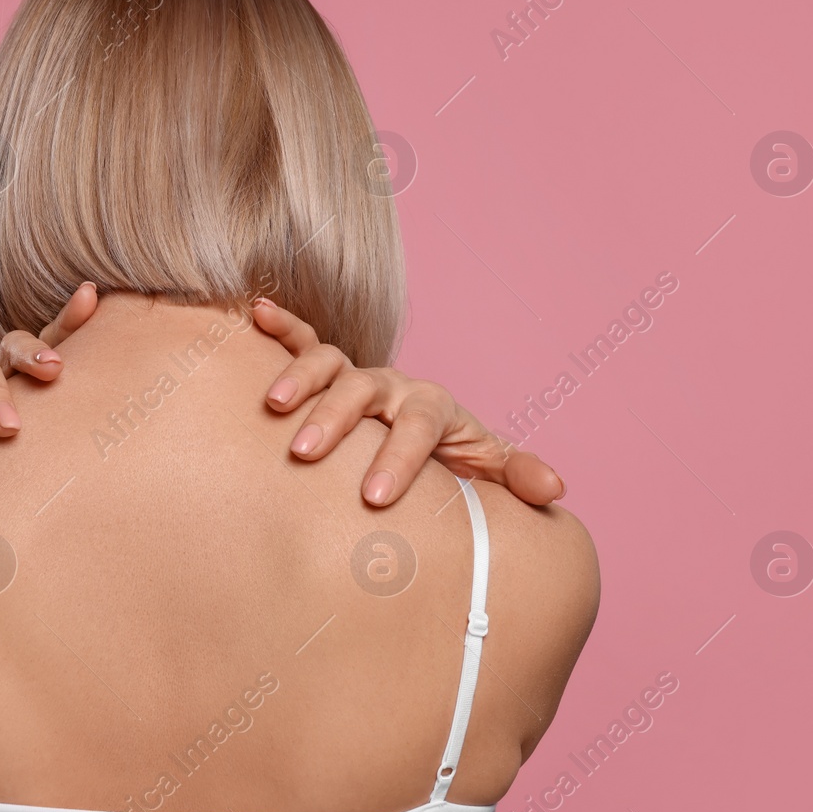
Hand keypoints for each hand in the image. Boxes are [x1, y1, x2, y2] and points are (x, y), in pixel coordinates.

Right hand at [250, 298, 564, 507]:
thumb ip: (516, 474)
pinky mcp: (326, 372)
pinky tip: (256, 313)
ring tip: (273, 407)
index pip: (419, 425)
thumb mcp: (488, 468)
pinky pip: (302, 340)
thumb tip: (555, 487)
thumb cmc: (451, 461)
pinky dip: (281, 325)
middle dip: (335, 420)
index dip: (399, 457)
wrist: (425, 438)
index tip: (377, 497)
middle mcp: (392, 386)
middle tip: (305, 454)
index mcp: (432, 409)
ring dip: (299, 379)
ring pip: (328, 364)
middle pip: (365, 390)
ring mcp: (356, 376)